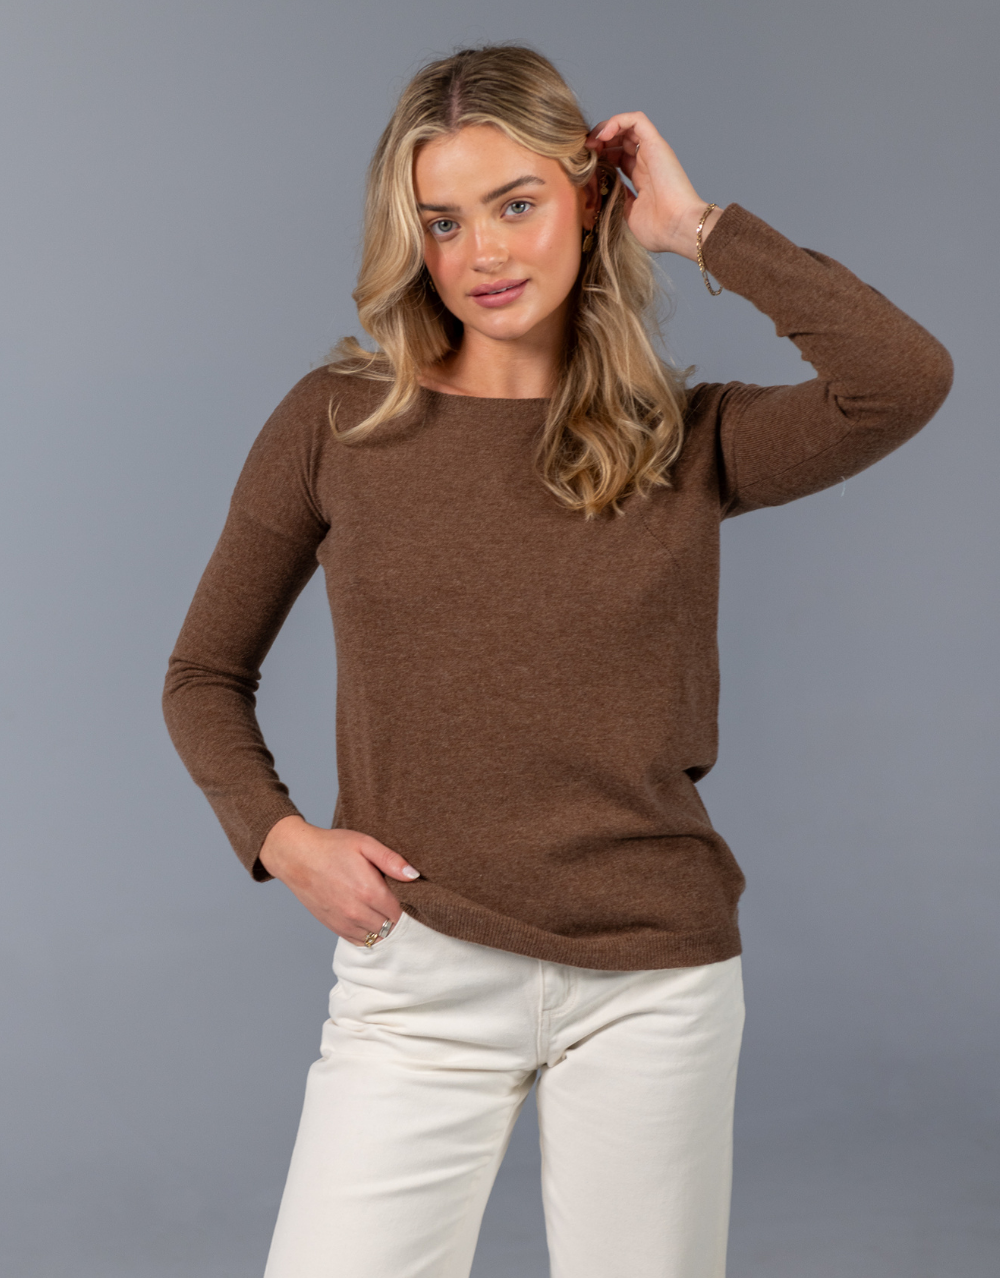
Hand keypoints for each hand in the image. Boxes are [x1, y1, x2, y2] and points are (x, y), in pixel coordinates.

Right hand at [257, 815, 420, 945]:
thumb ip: (391, 860)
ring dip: (382, 927)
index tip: (405, 895)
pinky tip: (368, 919)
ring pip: (376, 937)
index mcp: (369, 892)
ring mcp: (345, 922)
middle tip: (394, 901)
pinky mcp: (334, 927)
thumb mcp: (365, 843)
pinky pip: (360, 942)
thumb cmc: (332, 847)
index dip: (406, 904)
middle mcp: (358, 912)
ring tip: (381, 910)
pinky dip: (368, 934)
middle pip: (390, 927)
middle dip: (396, 916)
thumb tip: (414, 876)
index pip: (400, 912)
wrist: (296, 857)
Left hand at [585, 112, 723, 259]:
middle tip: (584, 152)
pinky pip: (636, 120)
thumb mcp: (629, 215)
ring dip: (604, 129)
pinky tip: (603, 135)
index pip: (617, 158)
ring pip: (626, 126)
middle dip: (599, 142)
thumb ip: (617, 199)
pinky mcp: (656, 144)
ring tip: (591, 142)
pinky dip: (617, 121)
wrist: (677, 228)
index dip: (599, 157)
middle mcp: (647, 163)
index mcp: (642, 179)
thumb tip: (600, 191)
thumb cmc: (659, 230)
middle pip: (620, 140)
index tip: (584, 166)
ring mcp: (652, 152)